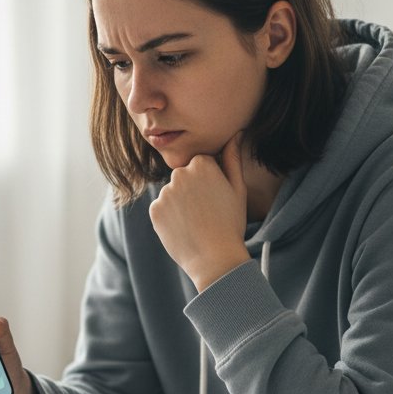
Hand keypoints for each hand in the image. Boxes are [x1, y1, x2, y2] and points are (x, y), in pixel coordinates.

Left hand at [148, 133, 250, 290]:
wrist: (214, 259)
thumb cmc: (231, 223)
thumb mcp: (238, 189)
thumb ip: (232, 159)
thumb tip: (235, 134)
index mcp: (201, 164)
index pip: (200, 164)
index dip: (209, 182)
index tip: (215, 198)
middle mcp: (179, 174)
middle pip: (183, 177)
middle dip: (192, 190)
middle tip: (206, 212)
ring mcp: (164, 192)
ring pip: (172, 194)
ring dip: (180, 204)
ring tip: (196, 223)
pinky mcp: (154, 210)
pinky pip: (162, 208)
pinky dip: (170, 217)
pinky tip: (184, 229)